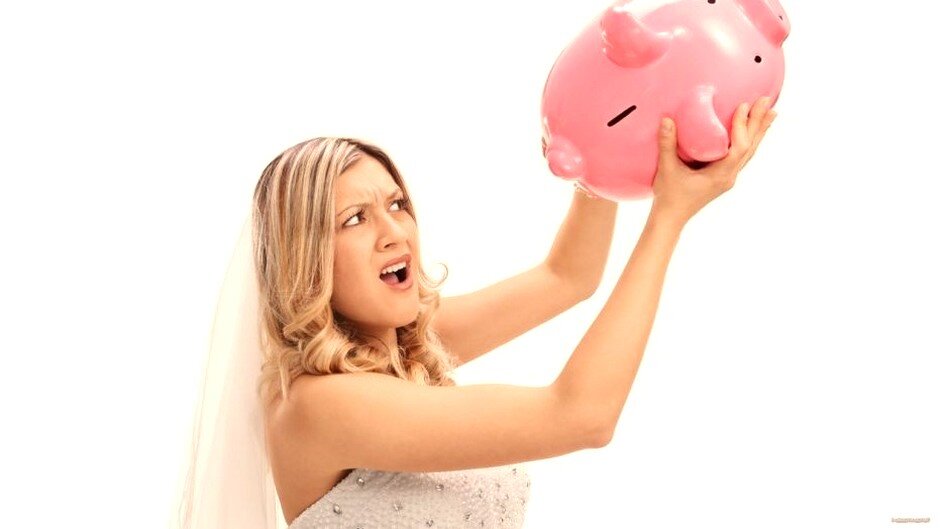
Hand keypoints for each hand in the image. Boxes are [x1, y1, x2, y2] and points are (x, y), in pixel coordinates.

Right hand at [650, 96, 776, 224]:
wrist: (671, 217)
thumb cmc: (669, 196)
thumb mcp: (667, 169)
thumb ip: (667, 144)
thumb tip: (667, 119)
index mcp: (720, 175)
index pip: (738, 148)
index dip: (742, 126)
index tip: (743, 106)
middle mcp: (729, 176)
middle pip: (750, 147)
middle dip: (758, 123)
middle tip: (766, 100)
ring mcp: (728, 177)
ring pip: (749, 151)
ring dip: (759, 131)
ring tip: (770, 112)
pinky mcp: (723, 177)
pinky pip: (742, 156)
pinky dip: (749, 141)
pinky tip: (752, 132)